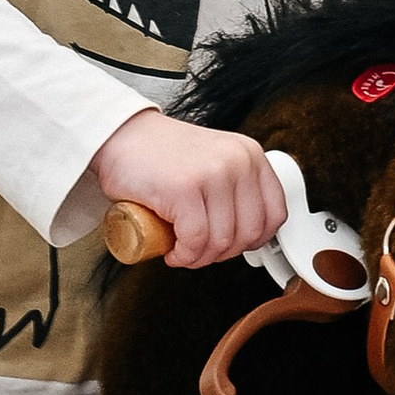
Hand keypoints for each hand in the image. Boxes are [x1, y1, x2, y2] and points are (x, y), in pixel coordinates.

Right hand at [93, 115, 286, 270]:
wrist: (120, 135)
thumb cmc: (162, 156)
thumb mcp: (216, 161)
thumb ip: (238, 188)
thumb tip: (250, 236)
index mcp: (251, 155)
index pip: (275, 214)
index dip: (253, 240)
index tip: (232, 245)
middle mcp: (237, 161)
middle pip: (249, 233)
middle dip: (223, 254)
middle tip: (199, 251)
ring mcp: (212, 174)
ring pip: (221, 241)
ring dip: (200, 258)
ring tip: (183, 251)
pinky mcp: (184, 188)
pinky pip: (195, 240)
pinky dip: (184, 256)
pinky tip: (173, 252)